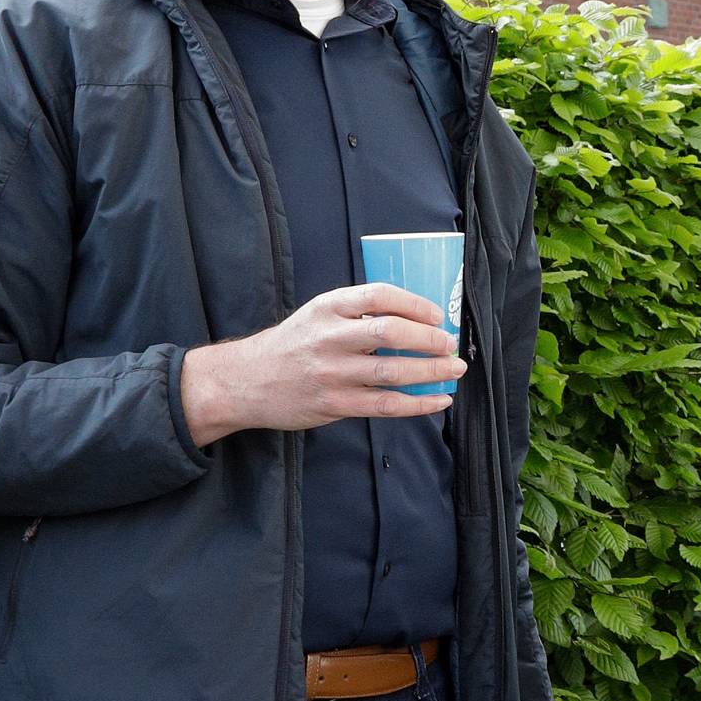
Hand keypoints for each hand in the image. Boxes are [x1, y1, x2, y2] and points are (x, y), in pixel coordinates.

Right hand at [180, 283, 464, 445]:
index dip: (415, 304)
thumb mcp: (317, 315)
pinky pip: (385, 405)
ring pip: (392, 372)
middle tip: (452, 344)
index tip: (437, 315)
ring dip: (431, 371)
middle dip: (430, 339)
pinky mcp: (334, 404)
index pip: (379, 296)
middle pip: (390, 333)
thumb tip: (416, 318)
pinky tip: (439, 400)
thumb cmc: (291, 345)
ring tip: (455, 370)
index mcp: (327, 307)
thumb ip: (357, 313)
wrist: (245, 381)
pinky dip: (418, 404)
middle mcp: (329, 337)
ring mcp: (332, 373)